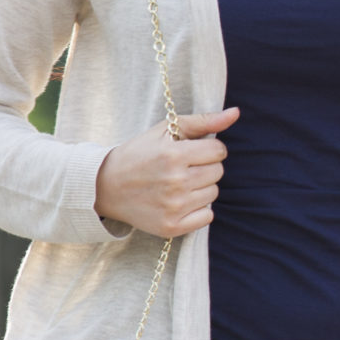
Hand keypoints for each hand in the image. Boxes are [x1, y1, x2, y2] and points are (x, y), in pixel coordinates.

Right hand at [94, 108, 239, 237]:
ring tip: (176, 184)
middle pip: (218, 172)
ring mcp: (174, 207)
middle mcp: (175, 182)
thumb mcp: (165, 130)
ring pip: (213, 193)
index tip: (190, 152)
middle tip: (181, 168)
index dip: (207, 149)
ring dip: (201, 187)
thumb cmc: (138, 154)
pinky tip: (179, 201)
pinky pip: (208, 216)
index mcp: (173, 155)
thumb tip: (236, 113)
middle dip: (204, 167)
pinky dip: (198, 209)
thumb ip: (203, 121)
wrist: (104, 187)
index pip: (219, 151)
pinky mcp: (172, 227)